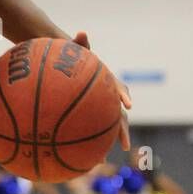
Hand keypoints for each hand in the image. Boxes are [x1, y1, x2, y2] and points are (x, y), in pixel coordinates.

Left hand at [73, 30, 130, 150]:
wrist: (65, 68)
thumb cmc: (71, 59)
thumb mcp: (74, 50)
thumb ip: (79, 44)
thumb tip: (81, 32)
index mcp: (107, 84)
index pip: (120, 90)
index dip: (124, 96)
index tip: (127, 104)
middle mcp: (107, 99)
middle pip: (118, 116)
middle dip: (121, 131)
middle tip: (124, 145)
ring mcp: (98, 110)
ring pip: (105, 130)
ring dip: (104, 145)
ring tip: (100, 161)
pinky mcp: (88, 118)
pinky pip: (88, 134)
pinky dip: (85, 147)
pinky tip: (76, 160)